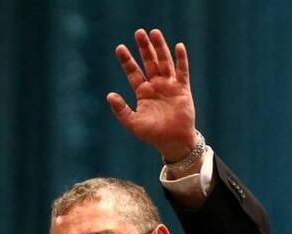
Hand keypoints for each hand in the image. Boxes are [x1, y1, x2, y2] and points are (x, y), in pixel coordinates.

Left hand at [106, 28, 198, 161]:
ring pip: (164, 62)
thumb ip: (121, 110)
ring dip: (160, 48)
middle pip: (149, 62)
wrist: (173, 142)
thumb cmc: (153, 134)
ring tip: (155, 33)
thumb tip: (109, 95)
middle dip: (144, 48)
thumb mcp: (133, 123)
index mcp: (142, 92)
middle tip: (138, 32)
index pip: (133, 72)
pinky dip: (181, 59)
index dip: (127, 60)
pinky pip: (182, 71)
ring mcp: (169, 85)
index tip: (119, 48)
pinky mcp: (182, 89)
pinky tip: (178, 46)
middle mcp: (155, 85)